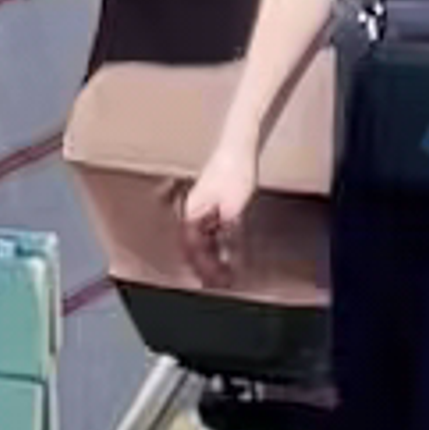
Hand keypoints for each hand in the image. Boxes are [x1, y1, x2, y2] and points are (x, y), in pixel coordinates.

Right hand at [180, 131, 255, 282]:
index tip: (213, 280)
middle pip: (192, 244)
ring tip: (220, 271)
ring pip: (199, 237)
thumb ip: (225, 231)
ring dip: (208, 255)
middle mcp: (192, 209)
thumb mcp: (234, 207)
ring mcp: (200, 205)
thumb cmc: (233, 173)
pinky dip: (214, 243)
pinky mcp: (210, 201)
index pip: (191, 246)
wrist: (237, 148)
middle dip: (203, 264)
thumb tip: (221, 250)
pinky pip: (207, 229)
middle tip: (217, 281)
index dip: (201, 266)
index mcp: (193, 211)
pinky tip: (223, 250)